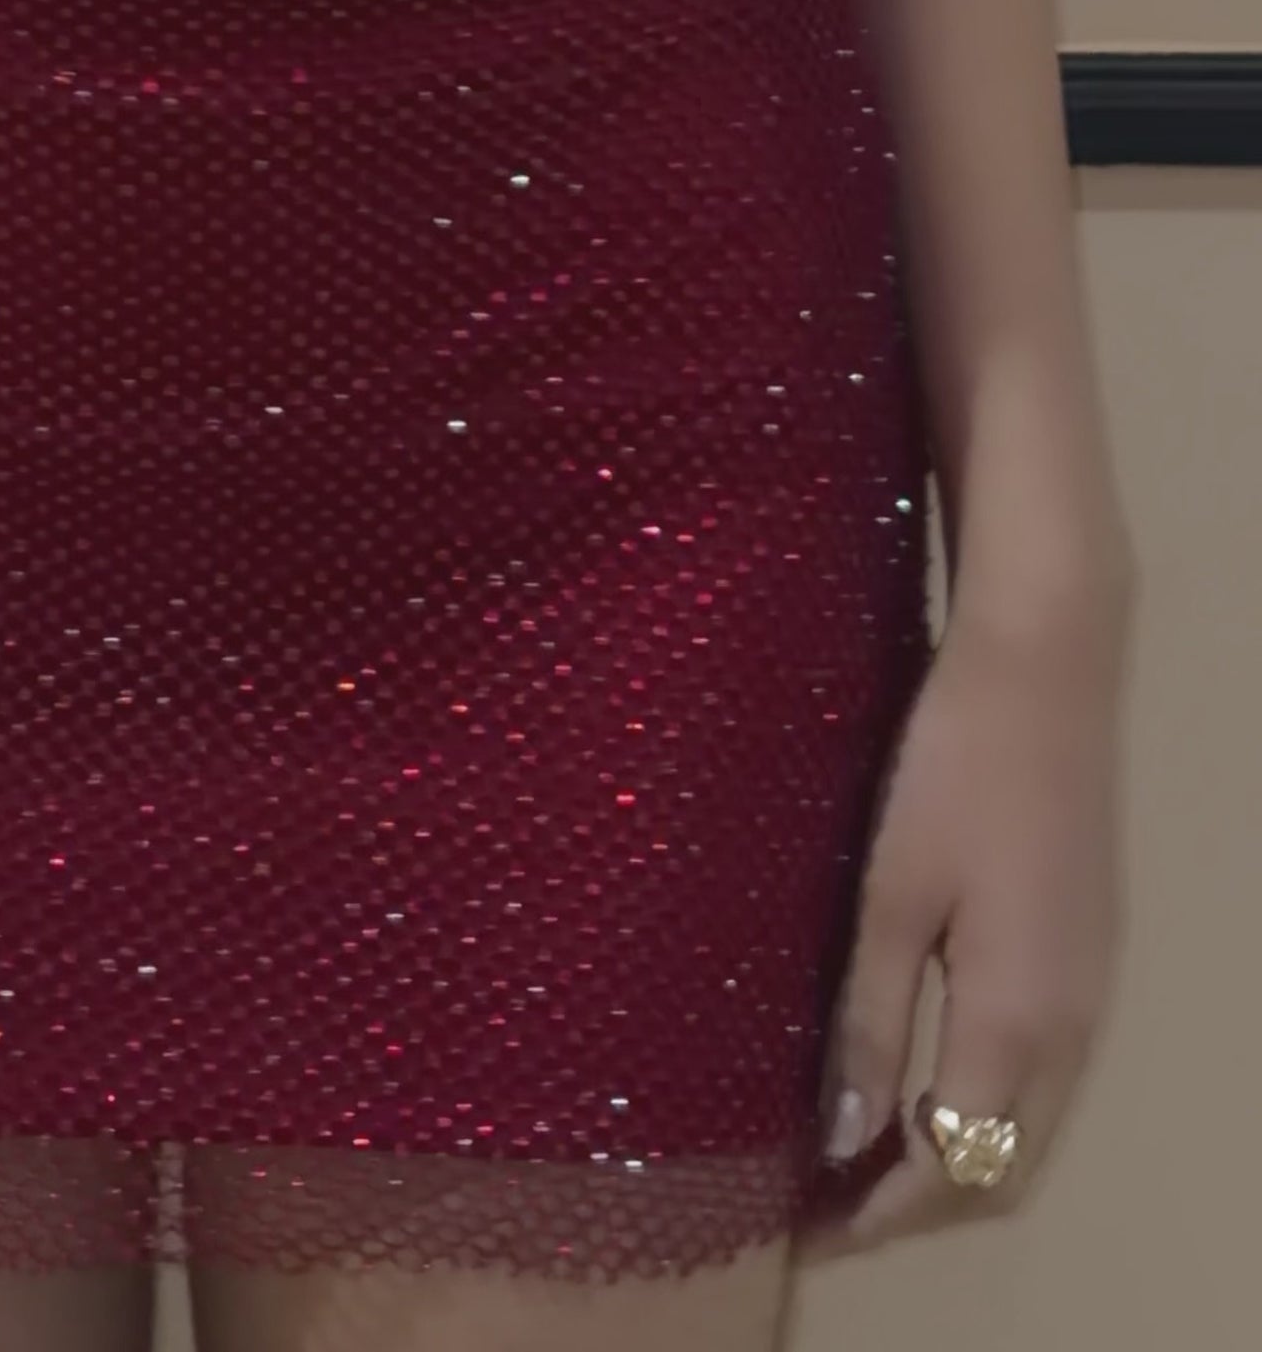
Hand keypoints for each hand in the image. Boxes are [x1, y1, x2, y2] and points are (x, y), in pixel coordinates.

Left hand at [795, 582, 1129, 1261]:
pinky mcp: (1089, 953)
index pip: (951, 1167)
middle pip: (1003, 1170)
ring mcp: (1091, 991)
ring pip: (1029, 1128)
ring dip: (955, 1161)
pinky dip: (985, 1110)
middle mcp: (1070, 1028)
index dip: (878, 1214)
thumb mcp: (892, 893)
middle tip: (826, 1203)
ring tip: (862, 1155)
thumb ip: (870, 1020)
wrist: (1048, 665)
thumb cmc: (955, 767)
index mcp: (1016, 1022)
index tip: (804, 1229)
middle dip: (919, 1207)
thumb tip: (844, 1138)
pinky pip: (1043, 1079)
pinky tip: (923, 1079)